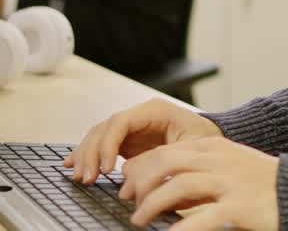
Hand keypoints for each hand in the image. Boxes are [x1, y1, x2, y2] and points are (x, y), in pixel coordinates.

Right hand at [65, 99, 222, 183]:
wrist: (214, 141)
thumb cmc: (207, 140)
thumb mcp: (192, 147)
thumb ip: (164, 155)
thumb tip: (132, 172)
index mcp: (155, 110)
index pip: (121, 122)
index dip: (109, 144)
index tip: (107, 168)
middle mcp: (139, 116)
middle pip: (105, 129)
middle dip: (92, 153)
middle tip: (87, 177)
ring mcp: (132, 128)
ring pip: (99, 136)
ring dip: (86, 156)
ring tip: (80, 177)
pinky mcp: (128, 142)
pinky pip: (102, 145)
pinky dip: (87, 155)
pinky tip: (72, 165)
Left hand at [119, 137, 277, 230]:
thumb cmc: (265, 184)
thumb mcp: (232, 165)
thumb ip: (202, 168)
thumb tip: (166, 184)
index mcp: (215, 148)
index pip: (167, 150)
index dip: (141, 167)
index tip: (127, 185)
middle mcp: (220, 160)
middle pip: (166, 163)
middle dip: (140, 183)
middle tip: (127, 201)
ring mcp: (229, 182)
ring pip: (177, 187)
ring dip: (151, 205)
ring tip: (139, 221)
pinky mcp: (239, 206)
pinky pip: (201, 218)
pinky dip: (180, 230)